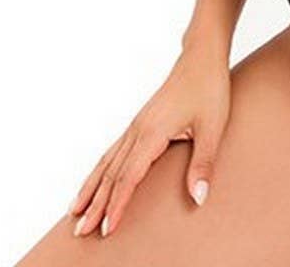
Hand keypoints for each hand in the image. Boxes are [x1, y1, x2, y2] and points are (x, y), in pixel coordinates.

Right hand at [67, 37, 230, 237]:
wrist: (201, 58)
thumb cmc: (209, 89)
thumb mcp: (213, 127)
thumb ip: (203, 164)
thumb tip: (199, 197)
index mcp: (152, 132)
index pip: (129, 177)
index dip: (117, 205)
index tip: (107, 228)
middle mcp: (138, 129)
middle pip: (111, 173)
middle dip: (96, 203)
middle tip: (80, 231)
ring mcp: (137, 125)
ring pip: (107, 161)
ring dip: (92, 187)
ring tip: (76, 211)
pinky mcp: (140, 122)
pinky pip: (114, 150)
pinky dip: (101, 169)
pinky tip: (96, 179)